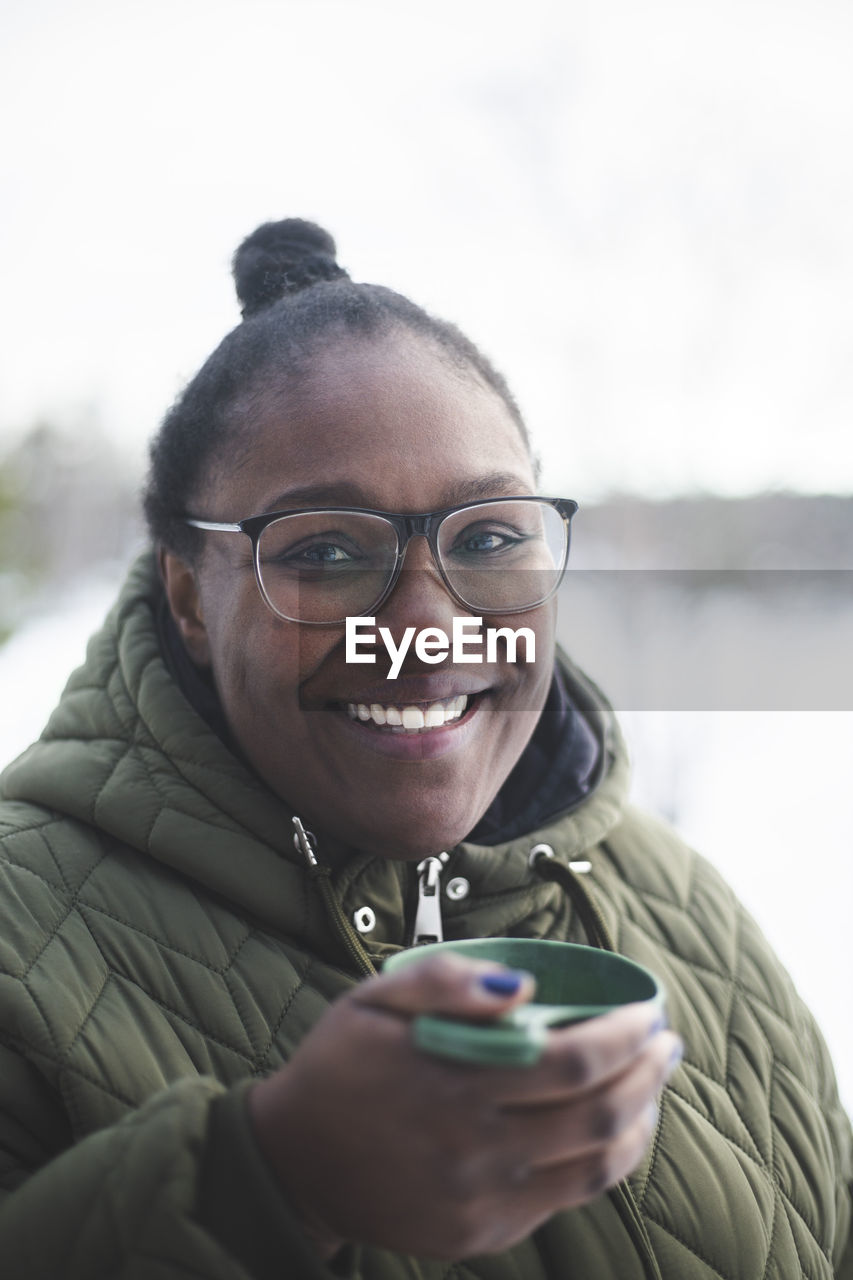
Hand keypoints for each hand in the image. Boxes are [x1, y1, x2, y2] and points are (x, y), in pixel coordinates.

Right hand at [248, 952, 680, 1260]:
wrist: (293, 1164)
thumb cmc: (337, 1066)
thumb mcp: (372, 999)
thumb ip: (445, 983)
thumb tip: (524, 988)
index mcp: (454, 1085)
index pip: (574, 1063)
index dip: (626, 1036)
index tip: (649, 1010)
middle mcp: (477, 1151)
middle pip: (600, 1117)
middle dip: (649, 1073)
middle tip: (666, 1042)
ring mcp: (482, 1202)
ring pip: (596, 1167)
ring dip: (640, 1120)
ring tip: (652, 1084)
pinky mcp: (481, 1235)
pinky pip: (565, 1199)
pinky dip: (604, 1162)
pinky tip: (610, 1128)